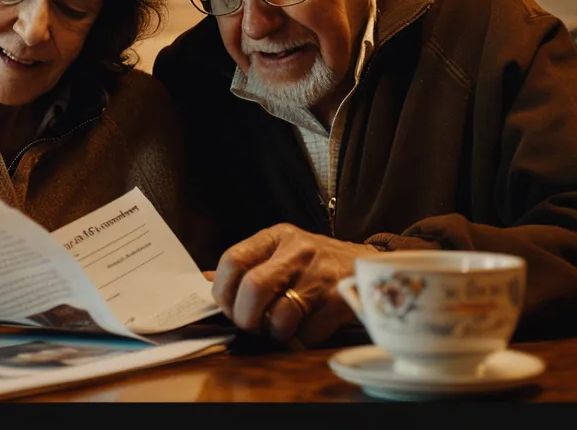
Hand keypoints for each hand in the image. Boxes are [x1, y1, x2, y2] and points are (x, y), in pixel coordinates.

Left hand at [211, 223, 379, 347]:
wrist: (373, 268)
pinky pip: (307, 332)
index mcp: (277, 237)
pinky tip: (305, 330)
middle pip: (253, 288)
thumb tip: (203, 282)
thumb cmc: (318, 265)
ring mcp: (322, 274)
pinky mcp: (340, 299)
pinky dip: (300, 340)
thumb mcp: (283, 252)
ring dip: (275, 333)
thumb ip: (247, 266)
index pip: (233, 260)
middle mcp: (299, 250)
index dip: (224, 292)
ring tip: (281, 329)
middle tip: (253, 327)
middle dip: (246, 318)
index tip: (230, 307)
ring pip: (280, 315)